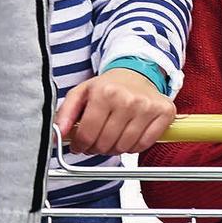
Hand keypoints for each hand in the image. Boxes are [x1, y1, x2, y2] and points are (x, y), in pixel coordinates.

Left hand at [55, 68, 174, 155]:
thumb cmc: (108, 86)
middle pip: (105, 143)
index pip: (87, 134)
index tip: (80, 145)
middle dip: (96, 147)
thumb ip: (65, 113)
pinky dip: (132, 146)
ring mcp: (147, 107)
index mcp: (104, 92)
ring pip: (124, 147)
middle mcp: (127, 99)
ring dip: (113, 148)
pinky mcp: (164, 113)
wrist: (136, 74)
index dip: (80, 145)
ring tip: (111, 136)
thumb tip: (57, 135)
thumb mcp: (81, 93)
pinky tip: (127, 135)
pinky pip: (143, 145)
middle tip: (95, 141)